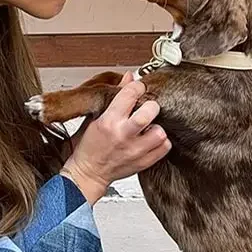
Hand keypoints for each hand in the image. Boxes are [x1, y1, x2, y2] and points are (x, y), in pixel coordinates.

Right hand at [61, 78, 169, 203]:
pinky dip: (161, 142)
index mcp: (108, 121)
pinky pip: (164, 148)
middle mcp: (123, 135)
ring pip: (160, 132)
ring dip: (157, 127)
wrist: (88, 173)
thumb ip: (114, 97)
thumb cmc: (89, 146)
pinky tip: (151, 139)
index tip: (139, 88)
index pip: (130, 94)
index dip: (137, 87)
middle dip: (150, 106)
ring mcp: (135, 151)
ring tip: (149, 127)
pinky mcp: (143, 162)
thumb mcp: (95, 117)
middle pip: (149, 112)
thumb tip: (128, 78)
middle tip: (147, 108)